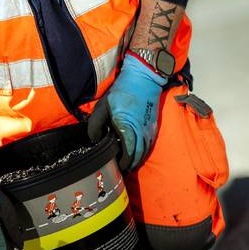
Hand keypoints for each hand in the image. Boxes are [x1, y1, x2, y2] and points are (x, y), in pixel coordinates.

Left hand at [96, 53, 165, 169]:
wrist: (144, 78)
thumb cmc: (122, 91)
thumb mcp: (103, 106)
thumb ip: (95, 125)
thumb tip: (94, 140)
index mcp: (128, 129)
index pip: (127, 154)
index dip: (122, 164)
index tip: (115, 168)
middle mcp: (141, 133)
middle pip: (137, 156)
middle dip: (129, 166)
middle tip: (120, 171)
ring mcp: (150, 130)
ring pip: (144, 152)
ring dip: (136, 160)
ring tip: (128, 165)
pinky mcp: (154, 126)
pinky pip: (149, 144)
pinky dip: (143, 152)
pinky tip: (136, 152)